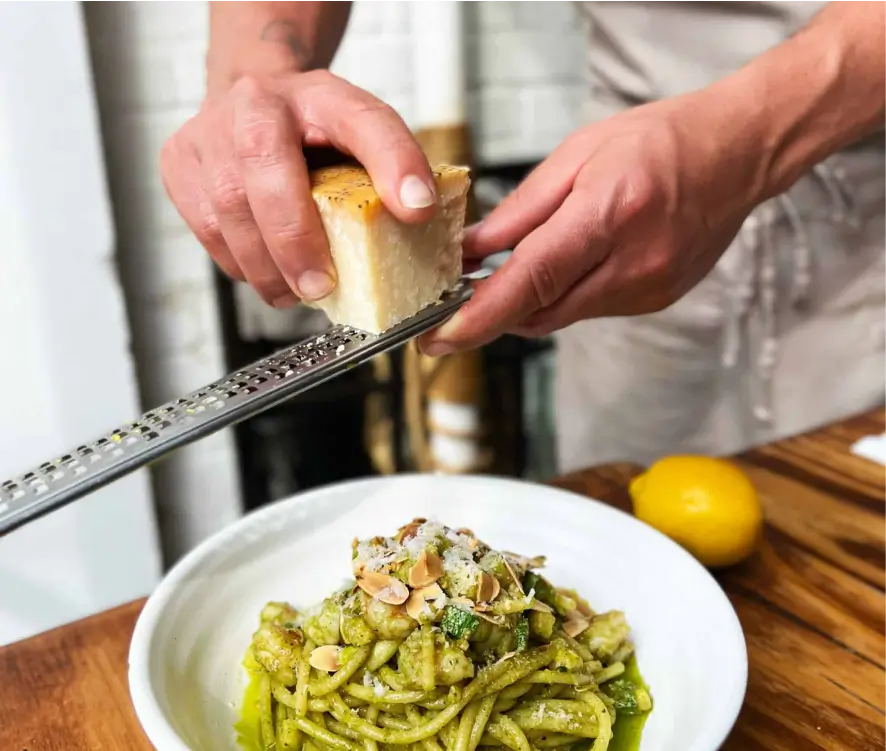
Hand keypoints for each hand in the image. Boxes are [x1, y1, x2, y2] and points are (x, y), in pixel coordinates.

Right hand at [161, 70, 436, 307]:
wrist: (252, 102)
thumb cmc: (312, 131)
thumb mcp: (363, 138)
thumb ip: (393, 167)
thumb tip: (418, 211)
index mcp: (319, 94)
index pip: (363, 121)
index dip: (392, 163)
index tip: (417, 209)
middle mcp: (255, 103)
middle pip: (266, 171)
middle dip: (294, 242)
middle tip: (320, 286)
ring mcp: (208, 132)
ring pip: (227, 211)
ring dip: (265, 267)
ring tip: (296, 290)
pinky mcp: (178, 164)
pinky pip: (206, 228)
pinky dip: (240, 263)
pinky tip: (267, 272)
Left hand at [419, 93, 768, 354]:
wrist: (738, 153)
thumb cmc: (660, 141)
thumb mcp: (577, 156)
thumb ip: (521, 212)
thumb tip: (470, 250)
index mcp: (609, 215)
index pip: (531, 281)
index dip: (480, 316)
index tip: (440, 337)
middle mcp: (632, 263)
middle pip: (539, 311)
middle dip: (491, 313)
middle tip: (451, 305)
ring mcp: (648, 289)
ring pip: (560, 316)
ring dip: (525, 302)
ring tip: (507, 273)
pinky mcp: (655, 300)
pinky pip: (588, 310)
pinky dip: (561, 296)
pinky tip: (563, 267)